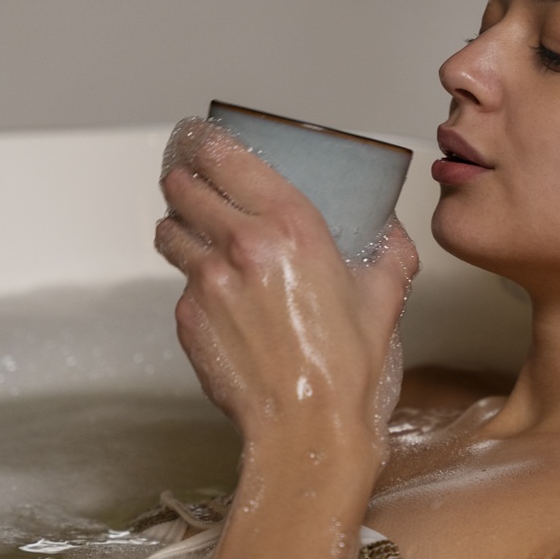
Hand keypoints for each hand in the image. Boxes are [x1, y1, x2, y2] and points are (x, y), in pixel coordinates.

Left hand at [154, 119, 417, 452]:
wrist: (308, 425)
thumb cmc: (348, 366)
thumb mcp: (384, 295)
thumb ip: (388, 252)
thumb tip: (389, 233)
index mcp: (291, 226)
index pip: (226, 156)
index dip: (204, 138)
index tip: (199, 133)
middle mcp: (241, 244)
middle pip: (183, 185)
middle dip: (183, 176)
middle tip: (188, 175)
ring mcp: (207, 282)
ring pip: (169, 230)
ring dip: (179, 223)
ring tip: (191, 227)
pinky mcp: (188, 318)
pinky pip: (181, 284)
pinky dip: (194, 281)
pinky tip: (218, 295)